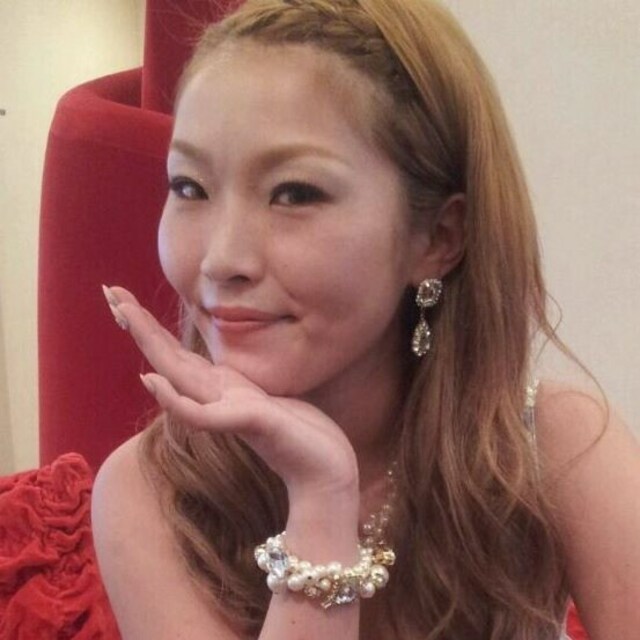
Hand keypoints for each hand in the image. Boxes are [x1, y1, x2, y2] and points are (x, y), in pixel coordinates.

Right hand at [103, 286, 358, 495]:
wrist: (326, 472)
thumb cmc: (302, 436)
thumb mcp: (266, 399)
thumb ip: (238, 389)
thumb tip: (224, 373)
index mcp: (223, 389)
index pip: (178, 355)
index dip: (152, 328)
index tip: (126, 299)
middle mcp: (218, 397)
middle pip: (169, 357)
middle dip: (140, 324)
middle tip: (109, 291)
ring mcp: (228, 411)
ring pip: (178, 375)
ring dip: (149, 345)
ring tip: (123, 312)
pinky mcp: (247, 423)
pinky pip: (202, 413)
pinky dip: (174, 399)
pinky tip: (152, 379)